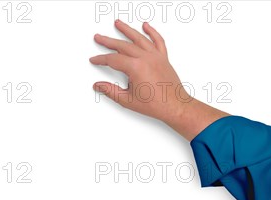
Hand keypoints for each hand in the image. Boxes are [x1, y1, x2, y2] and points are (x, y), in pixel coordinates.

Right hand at [89, 20, 227, 140]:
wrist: (175, 106)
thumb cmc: (156, 104)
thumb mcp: (127, 100)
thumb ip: (110, 91)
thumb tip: (98, 85)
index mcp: (136, 67)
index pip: (113, 59)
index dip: (101, 59)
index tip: (95, 59)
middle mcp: (146, 58)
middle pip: (123, 45)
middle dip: (108, 41)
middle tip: (99, 38)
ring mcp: (156, 57)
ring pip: (138, 38)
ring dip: (127, 30)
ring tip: (118, 24)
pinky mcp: (163, 58)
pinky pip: (158, 40)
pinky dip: (152, 32)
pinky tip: (146, 26)